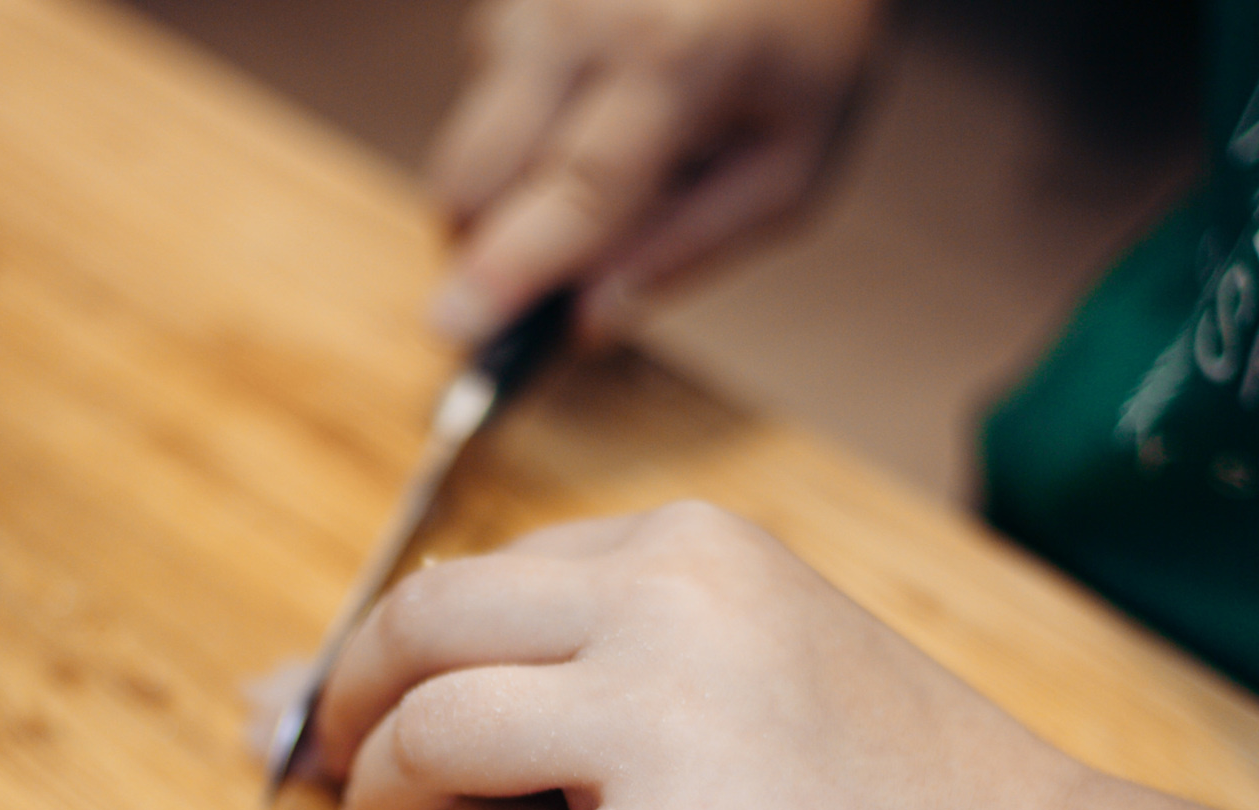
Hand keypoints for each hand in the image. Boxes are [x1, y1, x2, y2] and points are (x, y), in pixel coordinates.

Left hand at [313, 501, 1081, 809]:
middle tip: (322, 773)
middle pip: (419, 629)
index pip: (472, 578)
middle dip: (341, 708)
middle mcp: (669, 604)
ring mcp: (675, 726)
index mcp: (683, 544)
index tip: (337, 711)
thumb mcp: (743, 656)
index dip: (378, 652)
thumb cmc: (876, 782)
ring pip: (434, 739)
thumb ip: (586, 658)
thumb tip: (354, 692)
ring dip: (374, 804)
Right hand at [426, 0, 882, 344]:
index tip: (453, 328)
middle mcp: (589, 12)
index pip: (577, 190)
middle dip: (484, 243)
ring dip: (513, 179)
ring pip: (471, 132)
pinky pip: (485, 84)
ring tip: (609, 154)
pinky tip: (592, 100)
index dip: (512, 268)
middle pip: (482, 168)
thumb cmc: (805, 50)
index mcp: (676, 61)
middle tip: (535, 277)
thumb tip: (586, 321)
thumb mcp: (788, 169)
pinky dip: (523, 120)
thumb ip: (688, 247)